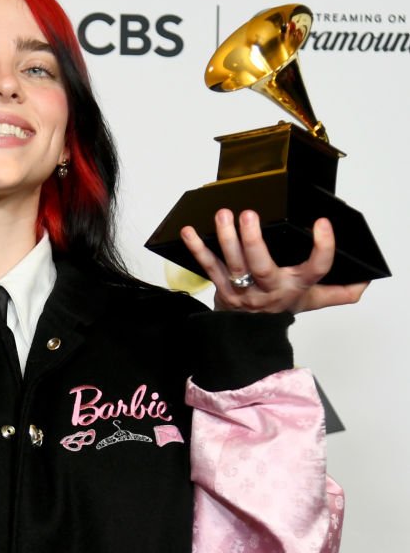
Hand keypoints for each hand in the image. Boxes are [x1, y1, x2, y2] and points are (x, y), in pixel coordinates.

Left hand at [180, 209, 368, 312]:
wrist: (249, 337)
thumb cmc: (279, 309)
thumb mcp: (311, 301)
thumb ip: (337, 292)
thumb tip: (363, 284)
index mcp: (295, 286)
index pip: (316, 268)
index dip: (322, 248)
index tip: (322, 224)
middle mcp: (268, 288)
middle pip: (262, 266)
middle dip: (254, 241)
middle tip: (250, 215)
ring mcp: (241, 289)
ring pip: (232, 265)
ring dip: (226, 239)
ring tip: (223, 215)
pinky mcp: (221, 288)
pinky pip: (208, 266)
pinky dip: (197, 249)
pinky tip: (189, 231)